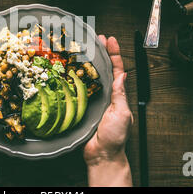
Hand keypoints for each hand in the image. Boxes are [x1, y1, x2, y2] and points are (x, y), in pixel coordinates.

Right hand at [84, 36, 132, 186]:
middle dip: (101, 53)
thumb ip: (120, 95)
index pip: (117, 69)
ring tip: (83, 48)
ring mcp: (93, 99)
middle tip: (96, 39)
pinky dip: (75, 78)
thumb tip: (122, 75)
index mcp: (117, 94)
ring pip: (90, 77)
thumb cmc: (114, 136)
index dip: (114, 54)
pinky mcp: (82, 105)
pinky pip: (78, 89)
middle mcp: (105, 94)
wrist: (101, 154)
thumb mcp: (122, 113)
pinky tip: (70, 70)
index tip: (110, 40)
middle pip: (103, 69)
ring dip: (88, 62)